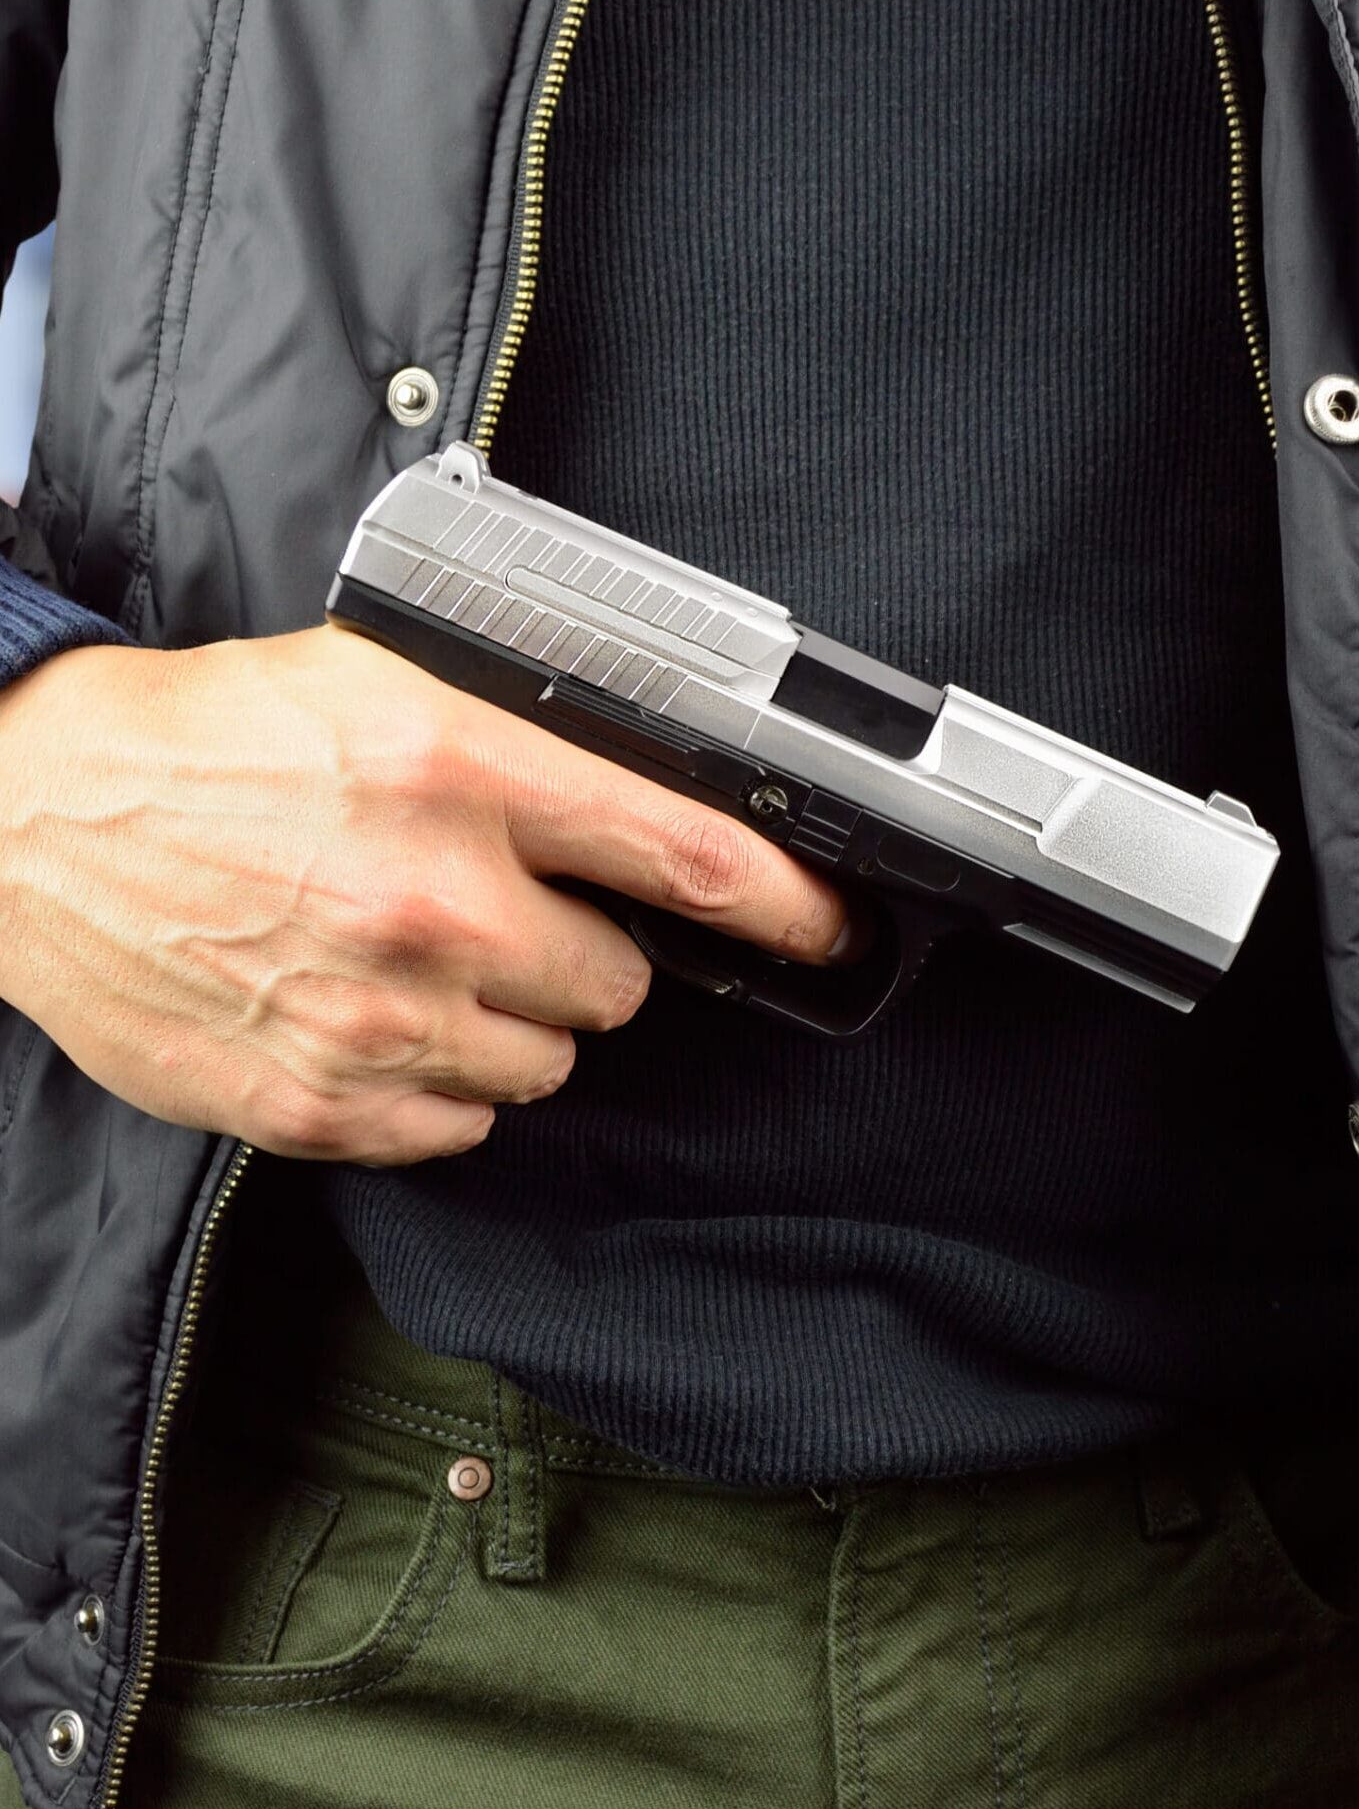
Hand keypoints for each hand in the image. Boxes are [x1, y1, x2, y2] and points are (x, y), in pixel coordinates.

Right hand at [0, 624, 851, 1164]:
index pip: (685, 859)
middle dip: (577, 955)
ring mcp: (377, 1017)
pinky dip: (435, 1084)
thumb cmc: (212, 745)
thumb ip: (524, 747)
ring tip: (408, 959)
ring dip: (504, 1023)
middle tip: (489, 910)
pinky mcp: (323, 1104)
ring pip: (544, 1066)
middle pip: (617, 987)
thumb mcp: (378, 683)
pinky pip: (460, 1125)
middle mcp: (432, 901)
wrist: (36, 822)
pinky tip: (366, 1015)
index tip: (829, 930)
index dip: (785, 905)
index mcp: (458, 772)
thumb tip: (652, 811)